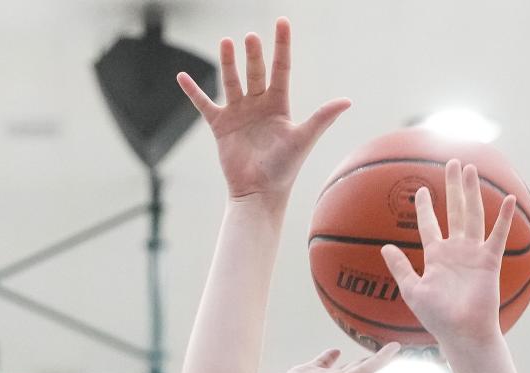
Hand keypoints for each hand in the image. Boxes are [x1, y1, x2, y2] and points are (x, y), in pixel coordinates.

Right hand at [178, 18, 349, 203]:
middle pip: (256, 71)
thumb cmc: (283, 170)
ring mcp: (239, 114)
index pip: (281, 67)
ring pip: (232, 81)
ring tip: (226, 42)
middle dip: (254, 54)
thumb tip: (347, 101)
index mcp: (279, 105)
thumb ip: (322, 117)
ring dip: (228, 63)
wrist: (258, 194)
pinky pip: (204, 104)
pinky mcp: (220, 126)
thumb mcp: (303, 139)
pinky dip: (193, 91)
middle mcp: (258, 105)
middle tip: (251, 37)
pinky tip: (181, 76)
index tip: (282, 22)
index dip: (282, 45)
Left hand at [248, 343, 399, 372]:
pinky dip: (382, 359)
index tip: (333, 353)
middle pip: (339, 371)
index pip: (315, 370)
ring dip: (376, 361)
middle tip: (367, 354)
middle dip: (351, 363)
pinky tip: (397, 349)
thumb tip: (216, 366)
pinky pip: (366, 370)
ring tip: (394, 349)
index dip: (324, 361)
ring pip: (358, 370)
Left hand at [381, 160, 515, 348]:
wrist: (461, 332)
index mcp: (436, 257)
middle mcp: (456, 251)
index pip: (429, 226)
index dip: (424, 208)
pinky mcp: (490, 261)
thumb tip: (384, 248)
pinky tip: (508, 199)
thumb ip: (400, 268)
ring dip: (472, 193)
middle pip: (454, 211)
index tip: (420, 190)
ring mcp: (474, 254)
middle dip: (453, 188)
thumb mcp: (412, 290)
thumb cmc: (436, 317)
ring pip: (473, 215)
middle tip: (453, 163)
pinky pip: (498, 235)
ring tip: (471, 169)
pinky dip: (503, 218)